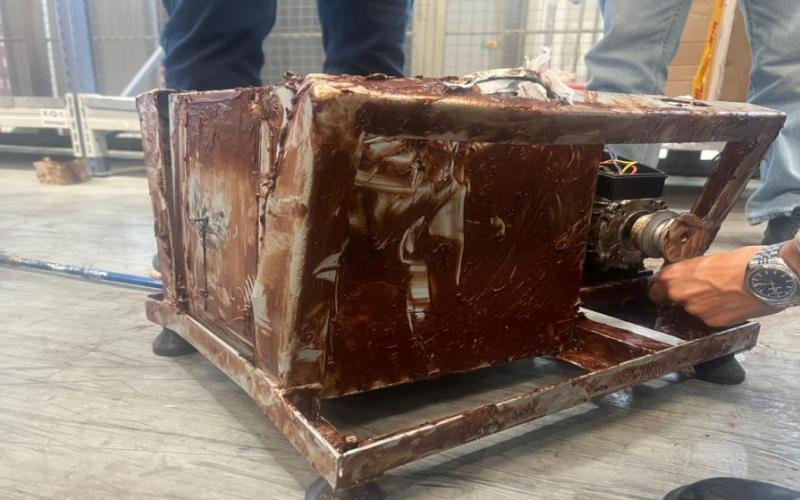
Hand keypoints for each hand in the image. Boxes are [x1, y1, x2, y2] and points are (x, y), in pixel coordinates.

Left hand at [649, 246, 779, 326]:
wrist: (766, 277)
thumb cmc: (743, 263)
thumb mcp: (710, 259)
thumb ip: (693, 271)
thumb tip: (691, 276)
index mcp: (676, 274)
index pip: (657, 286)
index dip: (662, 288)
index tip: (664, 291)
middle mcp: (681, 294)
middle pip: (674, 298)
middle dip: (685, 296)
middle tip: (702, 290)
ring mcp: (695, 310)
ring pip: (693, 308)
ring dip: (703, 304)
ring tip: (722, 294)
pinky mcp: (711, 321)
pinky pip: (709, 317)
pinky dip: (716, 312)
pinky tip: (729, 303)